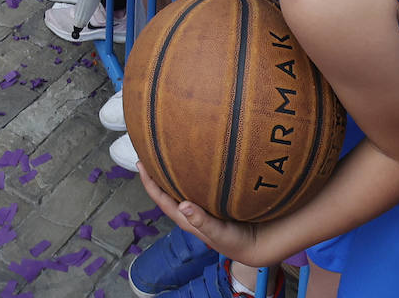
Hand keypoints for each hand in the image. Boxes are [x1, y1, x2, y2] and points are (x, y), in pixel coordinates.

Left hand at [137, 163, 264, 264]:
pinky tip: (191, 163)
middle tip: (148, 154)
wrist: (257, 244)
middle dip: (156, 175)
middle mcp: (190, 212)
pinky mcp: (212, 202)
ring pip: (179, 189)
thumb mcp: (219, 232)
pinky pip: (194, 186)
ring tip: (165, 155)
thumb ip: (202, 221)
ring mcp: (200, 207)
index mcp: (187, 219)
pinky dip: (188, 175)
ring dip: (170, 174)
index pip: (162, 199)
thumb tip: (182, 205)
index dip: (149, 183)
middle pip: (166, 192)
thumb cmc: (236, 241)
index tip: (140, 164)